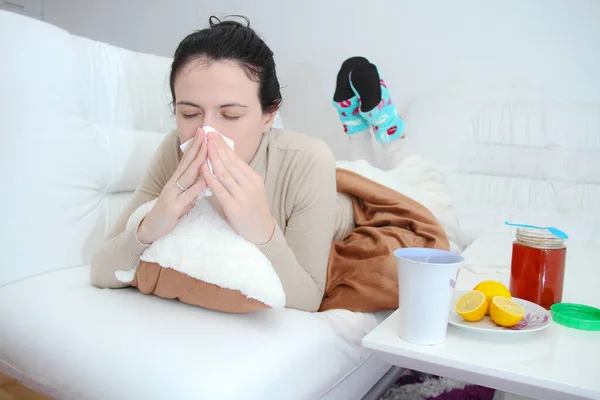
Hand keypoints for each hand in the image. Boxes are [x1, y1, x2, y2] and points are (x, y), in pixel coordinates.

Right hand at [137, 128, 207, 243]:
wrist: (151, 229)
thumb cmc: (169, 213)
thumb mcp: (182, 197)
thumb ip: (192, 188)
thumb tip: (205, 180)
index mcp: (177, 181)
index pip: (188, 160)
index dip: (196, 146)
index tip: (205, 133)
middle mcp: (174, 184)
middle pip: (188, 162)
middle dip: (197, 147)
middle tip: (205, 132)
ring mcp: (172, 194)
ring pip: (188, 175)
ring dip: (198, 161)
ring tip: (207, 149)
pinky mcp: (173, 207)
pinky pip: (187, 196)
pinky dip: (196, 187)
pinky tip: (205, 179)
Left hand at [202, 130, 274, 244]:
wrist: (262, 233)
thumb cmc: (254, 211)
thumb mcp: (252, 190)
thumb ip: (242, 177)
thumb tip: (228, 161)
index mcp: (254, 179)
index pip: (237, 159)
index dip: (224, 146)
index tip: (215, 135)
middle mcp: (249, 185)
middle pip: (230, 162)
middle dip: (218, 147)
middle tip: (208, 133)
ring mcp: (242, 195)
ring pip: (224, 173)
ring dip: (213, 157)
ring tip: (204, 145)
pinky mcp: (234, 207)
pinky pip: (219, 189)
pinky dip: (210, 177)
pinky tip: (203, 168)